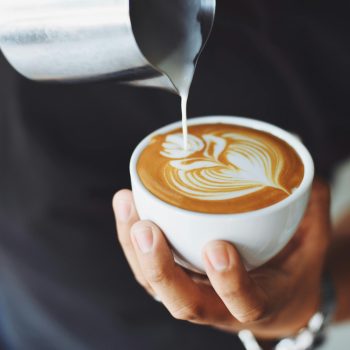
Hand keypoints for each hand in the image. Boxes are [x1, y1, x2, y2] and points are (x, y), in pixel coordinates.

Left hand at [112, 181, 329, 338]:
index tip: (219, 249)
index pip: (243, 304)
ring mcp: (191, 291)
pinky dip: (131, 236)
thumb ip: (312, 212)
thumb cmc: (290, 270)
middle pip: (183, 302)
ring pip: (154, 283)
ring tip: (127, 204)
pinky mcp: (174, 277)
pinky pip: (145, 266)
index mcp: (257, 303)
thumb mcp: (310, 246)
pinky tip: (127, 204)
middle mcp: (217, 305)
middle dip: (160, 268)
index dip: (229, 282)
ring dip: (134, 246)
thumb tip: (307, 174)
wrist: (273, 296)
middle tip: (147, 229)